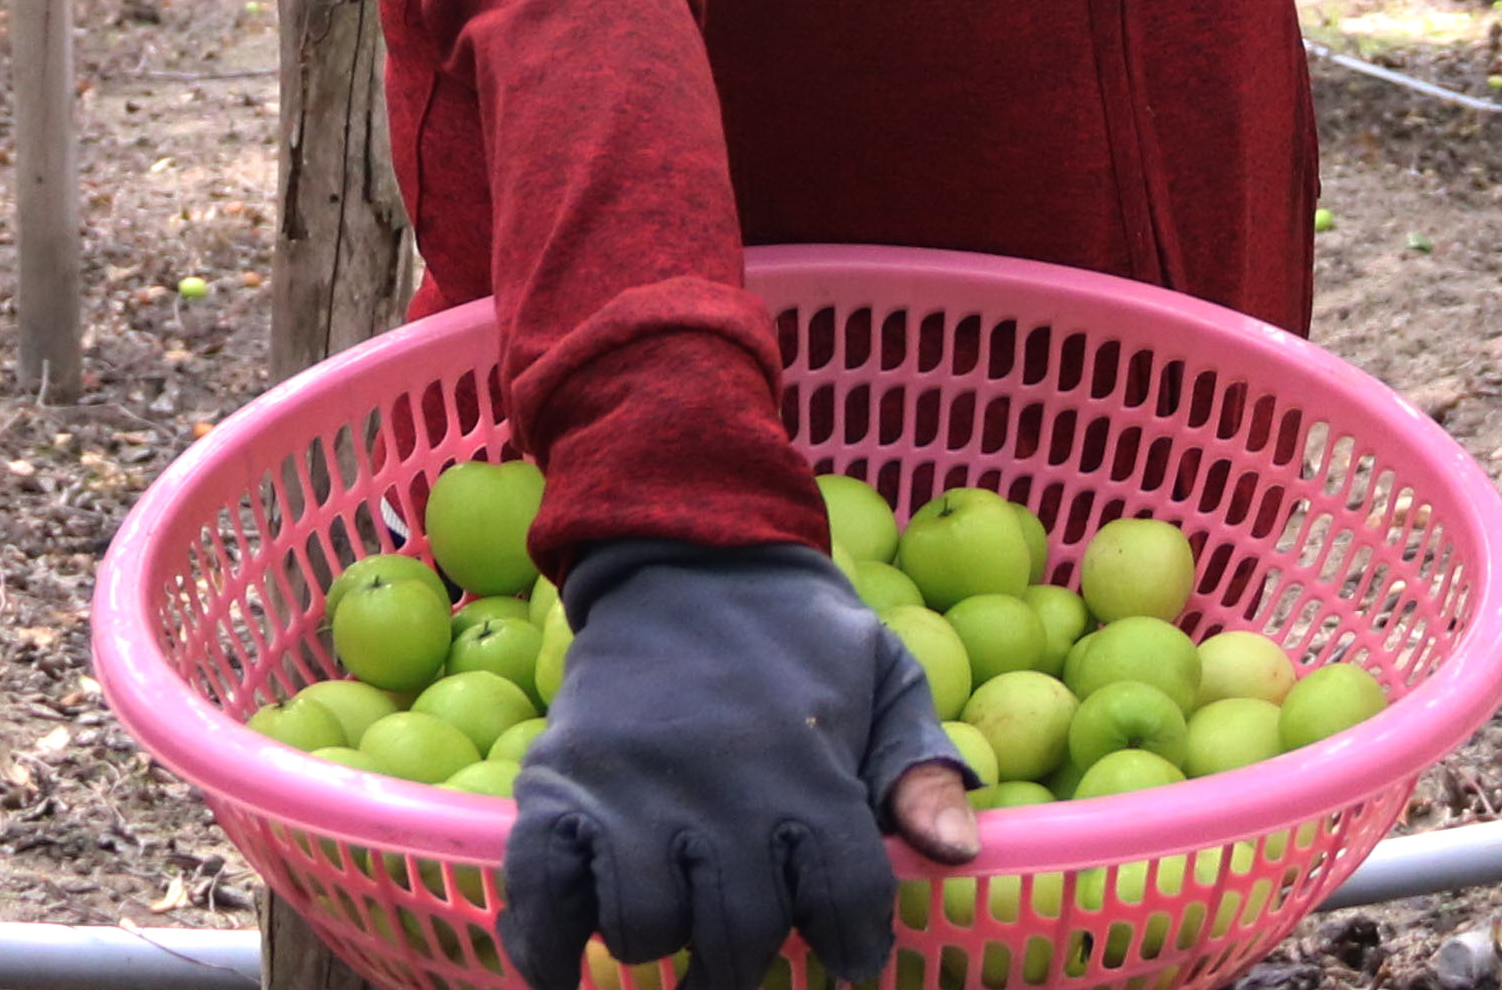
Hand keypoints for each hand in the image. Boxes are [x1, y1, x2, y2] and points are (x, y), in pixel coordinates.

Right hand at [498, 547, 979, 989]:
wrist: (688, 553)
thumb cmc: (799, 635)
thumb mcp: (885, 676)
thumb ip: (921, 768)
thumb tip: (961, 855)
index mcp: (808, 768)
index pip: (844, 898)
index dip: (854, 943)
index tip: (848, 958)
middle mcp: (720, 789)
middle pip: (738, 935)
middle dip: (744, 960)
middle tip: (742, 949)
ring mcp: (631, 789)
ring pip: (644, 928)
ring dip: (660, 943)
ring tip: (675, 922)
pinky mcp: (557, 782)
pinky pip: (540, 894)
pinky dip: (545, 948)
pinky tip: (565, 969)